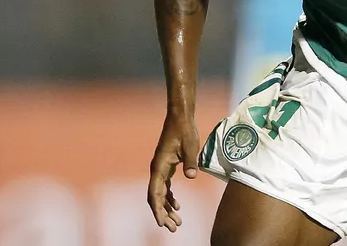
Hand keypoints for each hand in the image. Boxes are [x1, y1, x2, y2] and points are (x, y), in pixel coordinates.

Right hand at [147, 111, 199, 231]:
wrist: (180, 118)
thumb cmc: (185, 130)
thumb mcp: (190, 145)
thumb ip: (190, 161)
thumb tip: (191, 176)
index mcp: (159, 166)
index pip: (155, 193)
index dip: (157, 209)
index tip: (161, 222)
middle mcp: (157, 170)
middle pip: (156, 197)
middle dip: (163, 214)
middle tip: (173, 228)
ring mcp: (160, 169)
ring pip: (160, 194)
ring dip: (167, 208)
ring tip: (177, 222)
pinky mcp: (166, 167)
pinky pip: (165, 187)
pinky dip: (169, 198)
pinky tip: (177, 206)